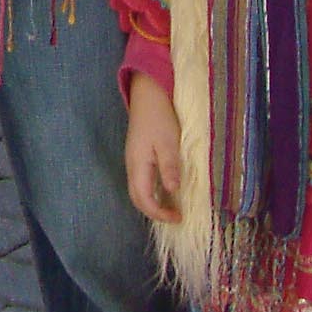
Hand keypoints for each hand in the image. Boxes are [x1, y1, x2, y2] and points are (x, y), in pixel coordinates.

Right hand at [125, 73, 184, 222]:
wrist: (147, 94)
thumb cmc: (159, 117)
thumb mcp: (168, 142)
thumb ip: (169, 167)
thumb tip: (172, 191)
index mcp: (137, 165)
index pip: (143, 200)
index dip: (159, 213)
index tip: (179, 217)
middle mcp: (132, 166)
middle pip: (137, 198)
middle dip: (155, 212)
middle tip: (177, 216)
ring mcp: (134, 160)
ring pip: (139, 190)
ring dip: (155, 202)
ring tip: (174, 206)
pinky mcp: (139, 155)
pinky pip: (143, 181)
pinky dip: (154, 191)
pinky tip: (168, 189)